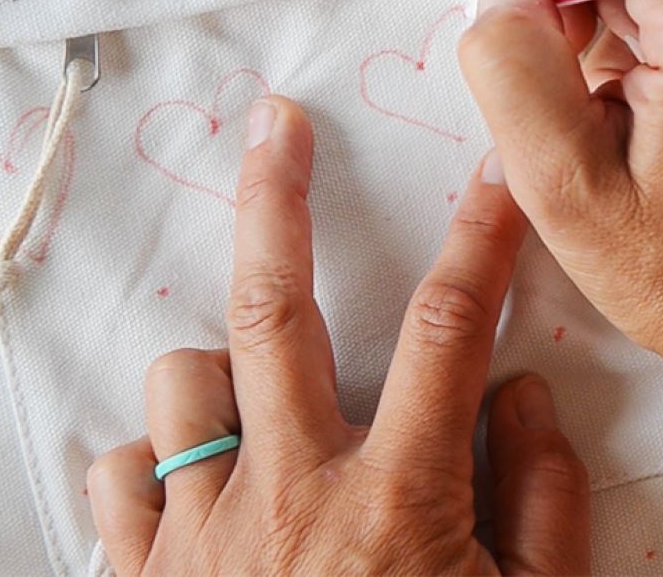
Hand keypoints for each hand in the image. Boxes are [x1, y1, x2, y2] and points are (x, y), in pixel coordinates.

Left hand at [87, 98, 589, 574]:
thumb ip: (543, 503)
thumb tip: (522, 395)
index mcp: (397, 500)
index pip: (452, 332)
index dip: (481, 239)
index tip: (498, 172)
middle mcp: (288, 493)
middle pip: (270, 310)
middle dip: (276, 200)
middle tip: (277, 126)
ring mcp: (201, 534)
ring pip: (179, 383)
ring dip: (220, 369)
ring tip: (263, 397)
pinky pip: (118, 473)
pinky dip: (154, 459)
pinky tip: (197, 480)